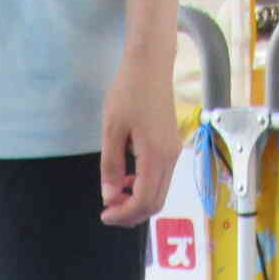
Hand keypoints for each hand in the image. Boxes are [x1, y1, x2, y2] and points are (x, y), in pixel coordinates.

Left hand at [99, 49, 178, 225]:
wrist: (151, 65)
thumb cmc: (129, 91)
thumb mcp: (112, 129)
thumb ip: (111, 165)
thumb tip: (110, 196)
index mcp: (155, 155)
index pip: (144, 200)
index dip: (124, 214)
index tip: (105, 214)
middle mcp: (169, 158)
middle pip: (156, 203)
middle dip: (132, 214)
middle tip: (109, 212)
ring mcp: (173, 153)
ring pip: (159, 192)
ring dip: (137, 201)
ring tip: (114, 196)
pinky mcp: (171, 147)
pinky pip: (160, 178)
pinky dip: (144, 187)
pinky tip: (127, 179)